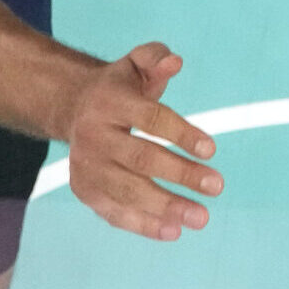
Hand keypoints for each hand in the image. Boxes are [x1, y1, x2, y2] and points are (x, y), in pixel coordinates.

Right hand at [62, 42, 222, 239]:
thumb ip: (155, 58)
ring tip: (201, 217)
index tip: (211, 150)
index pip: (150, 119)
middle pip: (141, 159)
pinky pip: (114, 213)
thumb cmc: (117, 89)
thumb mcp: (134, 66)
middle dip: (181, 175)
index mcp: (108, 102)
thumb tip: (175, 61)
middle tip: (216, 186)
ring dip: (167, 207)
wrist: (71, 108)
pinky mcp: (84, 190)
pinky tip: (173, 230)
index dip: (182, 134)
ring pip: (128, 191)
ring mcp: (86, 166)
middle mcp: (93, 135)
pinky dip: (143, 225)